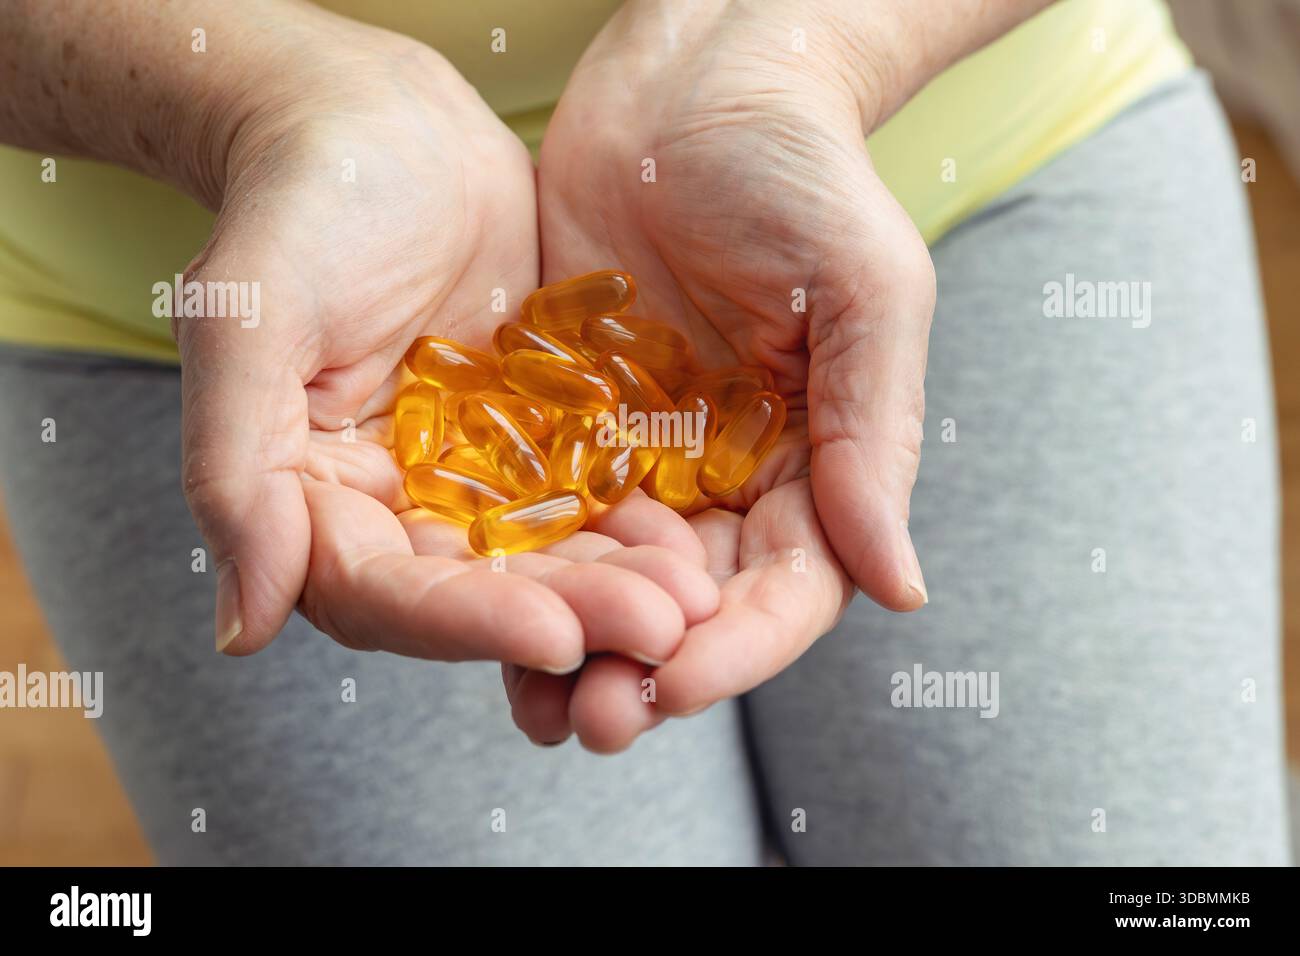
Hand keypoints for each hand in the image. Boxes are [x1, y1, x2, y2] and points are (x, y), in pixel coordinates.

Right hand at [176, 4, 717, 672]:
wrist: (384, 123)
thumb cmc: (302, 204)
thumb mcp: (250, 319)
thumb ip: (237, 470)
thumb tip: (242, 631)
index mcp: (315, 498)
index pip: (385, 593)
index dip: (469, 623)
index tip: (556, 636)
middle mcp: (394, 505)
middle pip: (482, 590)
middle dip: (572, 613)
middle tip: (660, 627)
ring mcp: (472, 475)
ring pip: (546, 554)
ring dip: (617, 582)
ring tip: (692, 599)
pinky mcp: (535, 436)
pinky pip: (590, 492)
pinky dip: (637, 521)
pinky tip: (694, 538)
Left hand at [512, 0, 934, 749]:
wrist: (695, 78)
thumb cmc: (801, 167)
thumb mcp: (864, 291)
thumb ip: (872, 436)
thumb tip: (902, 589)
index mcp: (811, 459)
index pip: (787, 586)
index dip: (740, 648)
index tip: (677, 683)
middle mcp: (728, 473)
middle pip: (691, 605)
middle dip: (643, 668)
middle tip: (585, 722)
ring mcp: (643, 450)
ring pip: (610, 577)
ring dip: (572, 642)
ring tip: (528, 703)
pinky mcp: (567, 416)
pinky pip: (540, 508)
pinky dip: (516, 566)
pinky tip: (474, 609)